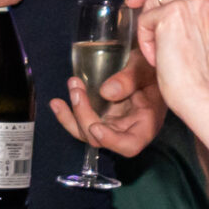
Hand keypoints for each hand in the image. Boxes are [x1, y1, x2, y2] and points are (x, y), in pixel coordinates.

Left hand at [50, 60, 165, 157]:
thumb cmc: (151, 67)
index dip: (111, 141)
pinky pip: (81, 122)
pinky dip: (68, 114)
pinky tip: (57, 102)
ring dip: (71, 114)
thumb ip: (129, 80)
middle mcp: (127, 129)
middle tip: (76, 89)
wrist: (146, 63)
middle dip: (83, 116)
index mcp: (146, 124)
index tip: (96, 127)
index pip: (130, 145)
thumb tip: (106, 92)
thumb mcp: (144, 68)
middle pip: (100, 138)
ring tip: (70, 87)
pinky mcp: (100, 116)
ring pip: (86, 132)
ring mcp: (112, 124)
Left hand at [129, 0, 208, 112]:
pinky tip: (159, 54)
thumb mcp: (204, 32)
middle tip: (132, 1)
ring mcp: (195, 1)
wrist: (203, 94)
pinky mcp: (173, 11)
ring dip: (149, 24)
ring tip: (162, 48)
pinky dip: (146, 38)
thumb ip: (192, 8)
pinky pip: (146, 17)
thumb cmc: (201, 71)